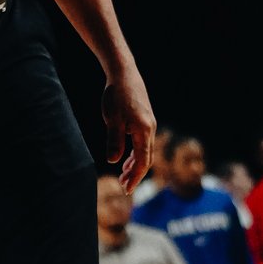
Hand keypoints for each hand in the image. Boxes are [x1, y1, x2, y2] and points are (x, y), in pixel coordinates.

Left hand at [101, 66, 154, 191]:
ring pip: (145, 151)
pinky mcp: (145, 120)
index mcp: (144, 130)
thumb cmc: (117, 95)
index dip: (135, 177)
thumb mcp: (112, 119)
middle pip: (146, 159)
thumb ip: (114, 140)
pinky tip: (125, 158)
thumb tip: (112, 161)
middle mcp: (151, 129)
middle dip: (135, 174)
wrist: (124, 73)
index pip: (142, 161)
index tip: (127, 190)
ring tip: (123, 176)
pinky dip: (135, 154)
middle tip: (124, 188)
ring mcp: (149, 124)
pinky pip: (143, 143)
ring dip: (134, 165)